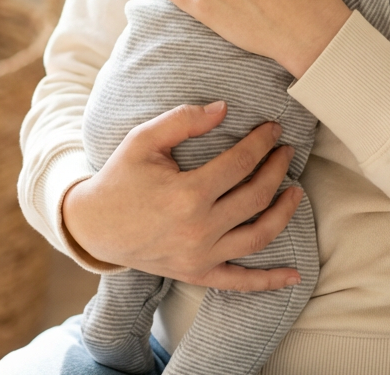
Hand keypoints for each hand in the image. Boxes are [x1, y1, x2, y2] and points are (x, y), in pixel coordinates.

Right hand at [61, 102, 303, 289]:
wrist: (94, 226)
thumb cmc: (121, 177)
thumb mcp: (144, 139)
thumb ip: (184, 119)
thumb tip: (224, 108)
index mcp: (187, 194)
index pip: (241, 163)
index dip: (262, 142)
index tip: (274, 128)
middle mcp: (198, 229)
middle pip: (256, 196)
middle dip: (277, 168)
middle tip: (286, 150)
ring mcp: (199, 256)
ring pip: (258, 236)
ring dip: (284, 212)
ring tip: (295, 190)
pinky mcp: (197, 273)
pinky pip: (239, 281)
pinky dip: (268, 280)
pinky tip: (294, 275)